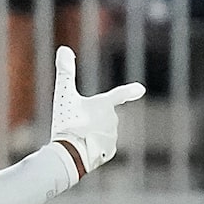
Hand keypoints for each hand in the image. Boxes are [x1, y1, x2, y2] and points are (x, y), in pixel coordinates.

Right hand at [50, 45, 144, 175]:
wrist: (70, 154)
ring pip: (101, 132)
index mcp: (104, 105)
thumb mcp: (63, 95)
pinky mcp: (110, 152)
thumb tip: (64, 48)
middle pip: (101, 118)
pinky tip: (82, 149)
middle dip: (90, 121)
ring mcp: (113, 136)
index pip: (119, 94)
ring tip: (76, 139)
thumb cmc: (67, 122)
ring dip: (90, 134)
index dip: (129, 91)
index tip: (140, 89)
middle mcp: (113, 119)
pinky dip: (93, 147)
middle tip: (74, 126)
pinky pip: (101, 147)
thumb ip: (65, 72)